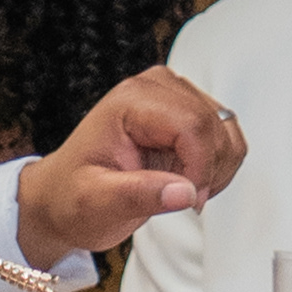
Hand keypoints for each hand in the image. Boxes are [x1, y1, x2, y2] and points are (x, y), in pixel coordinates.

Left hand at [23, 62, 244, 263]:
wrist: (63, 196)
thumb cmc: (72, 197)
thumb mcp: (95, 203)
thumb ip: (139, 196)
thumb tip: (185, 193)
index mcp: (131, 100)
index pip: (192, 124)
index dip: (200, 169)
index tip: (189, 202)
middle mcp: (157, 87)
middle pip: (213, 126)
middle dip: (206, 173)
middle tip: (179, 200)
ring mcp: (176, 96)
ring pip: (227, 131)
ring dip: (216, 171)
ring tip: (177, 191)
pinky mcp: (189, 112)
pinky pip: (227, 138)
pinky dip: (219, 167)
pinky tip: (189, 182)